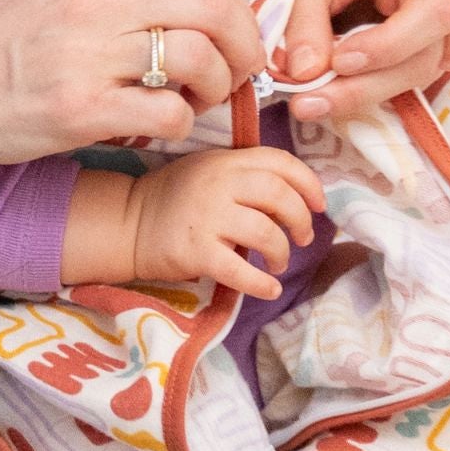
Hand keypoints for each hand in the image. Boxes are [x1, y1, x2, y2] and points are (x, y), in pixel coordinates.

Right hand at [0, 0, 268, 168]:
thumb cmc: (5, 47)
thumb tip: (206, 9)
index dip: (240, 14)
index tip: (237, 42)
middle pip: (213, 9)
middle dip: (244, 49)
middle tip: (237, 76)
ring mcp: (86, 53)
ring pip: (198, 59)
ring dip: (214, 89)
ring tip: (192, 101)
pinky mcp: (78, 108)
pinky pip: (168, 113)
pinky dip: (180, 125)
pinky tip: (157, 126)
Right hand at [123, 148, 325, 302]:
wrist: (130, 223)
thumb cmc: (175, 199)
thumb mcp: (209, 171)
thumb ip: (247, 177)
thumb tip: (295, 200)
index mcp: (226, 161)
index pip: (280, 162)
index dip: (309, 183)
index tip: (319, 205)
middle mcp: (218, 184)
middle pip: (279, 196)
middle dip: (301, 220)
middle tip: (303, 238)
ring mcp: (206, 217)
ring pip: (266, 233)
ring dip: (283, 253)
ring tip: (279, 263)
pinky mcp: (196, 251)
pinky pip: (240, 270)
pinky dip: (262, 283)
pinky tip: (270, 289)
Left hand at [275, 0, 449, 121]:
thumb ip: (307, 17)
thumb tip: (306, 73)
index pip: (435, 0)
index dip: (394, 40)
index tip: (343, 60)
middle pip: (428, 50)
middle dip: (367, 81)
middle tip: (310, 101)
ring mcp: (447, 25)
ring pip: (422, 72)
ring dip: (365, 94)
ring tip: (311, 105)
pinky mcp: (434, 49)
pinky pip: (411, 78)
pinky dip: (372, 91)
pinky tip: (334, 97)